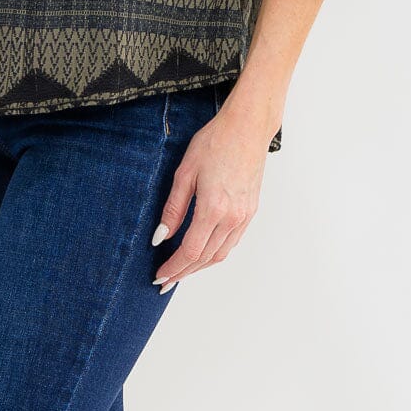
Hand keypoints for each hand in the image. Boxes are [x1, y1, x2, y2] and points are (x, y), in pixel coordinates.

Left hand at [150, 99, 275, 292]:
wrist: (247, 128)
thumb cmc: (214, 142)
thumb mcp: (185, 172)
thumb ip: (173, 208)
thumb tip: (161, 236)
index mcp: (213, 208)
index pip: (190, 251)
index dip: (173, 267)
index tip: (159, 275)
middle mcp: (232, 217)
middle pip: (206, 258)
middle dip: (184, 273)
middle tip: (165, 281)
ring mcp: (245, 216)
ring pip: (221, 254)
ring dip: (200, 267)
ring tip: (181, 271)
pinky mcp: (251, 211)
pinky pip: (232, 242)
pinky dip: (215, 253)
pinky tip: (203, 252)